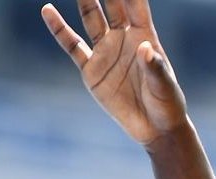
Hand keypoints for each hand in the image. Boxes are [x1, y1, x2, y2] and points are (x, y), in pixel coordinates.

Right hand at [41, 0, 186, 145]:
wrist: (155, 129)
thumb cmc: (167, 104)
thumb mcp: (165, 87)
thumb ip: (156, 68)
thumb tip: (146, 48)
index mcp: (146, 37)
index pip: (136, 5)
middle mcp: (124, 39)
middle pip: (112, 5)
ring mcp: (106, 52)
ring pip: (92, 18)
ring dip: (85, 0)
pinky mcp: (92, 70)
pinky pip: (72, 45)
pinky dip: (59, 29)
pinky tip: (48, 11)